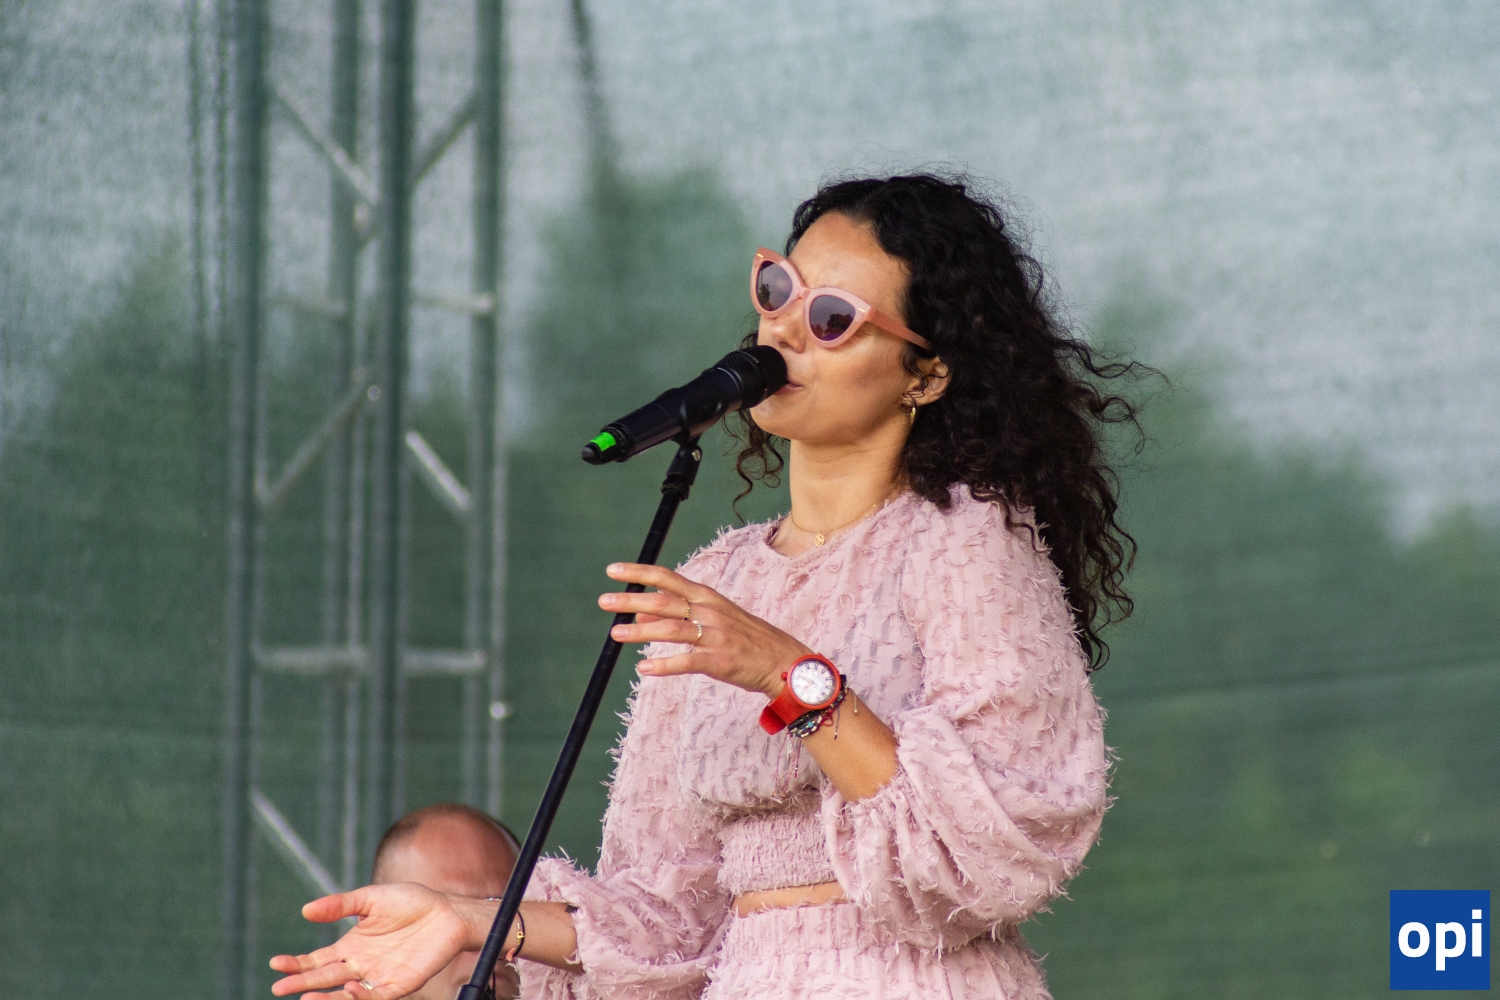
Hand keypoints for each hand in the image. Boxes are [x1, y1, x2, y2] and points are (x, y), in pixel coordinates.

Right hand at [269, 884, 472, 998]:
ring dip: (327, 998)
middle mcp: (361, 966)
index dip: (297, 964)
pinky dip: (363, 997)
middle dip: (302, 984)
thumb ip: (340, 905)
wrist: (448, 911)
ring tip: (306, 996)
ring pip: (347, 995)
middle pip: (326, 979)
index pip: (317, 961)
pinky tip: (351, 988)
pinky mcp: (400, 985)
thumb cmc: (411, 902)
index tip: (275, 963)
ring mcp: (379, 977)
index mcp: (352, 947)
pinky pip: (378, 997)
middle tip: (279, 987)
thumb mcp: (371, 899)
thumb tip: (305, 910)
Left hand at [601, 562, 811, 697]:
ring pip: (671, 630)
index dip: (639, 573)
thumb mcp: (713, 617)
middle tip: (603, 601)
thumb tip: (639, 609)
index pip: (667, 578)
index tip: (613, 570)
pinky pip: (686, 661)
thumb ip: (677, 612)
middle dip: (630, 600)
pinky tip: (644, 668)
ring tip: (615, 634)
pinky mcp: (719, 660)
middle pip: (663, 602)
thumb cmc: (745, 638)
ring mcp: (714, 635)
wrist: (783, 661)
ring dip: (640, 632)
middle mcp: (709, 611)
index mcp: (707, 597)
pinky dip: (664, 665)